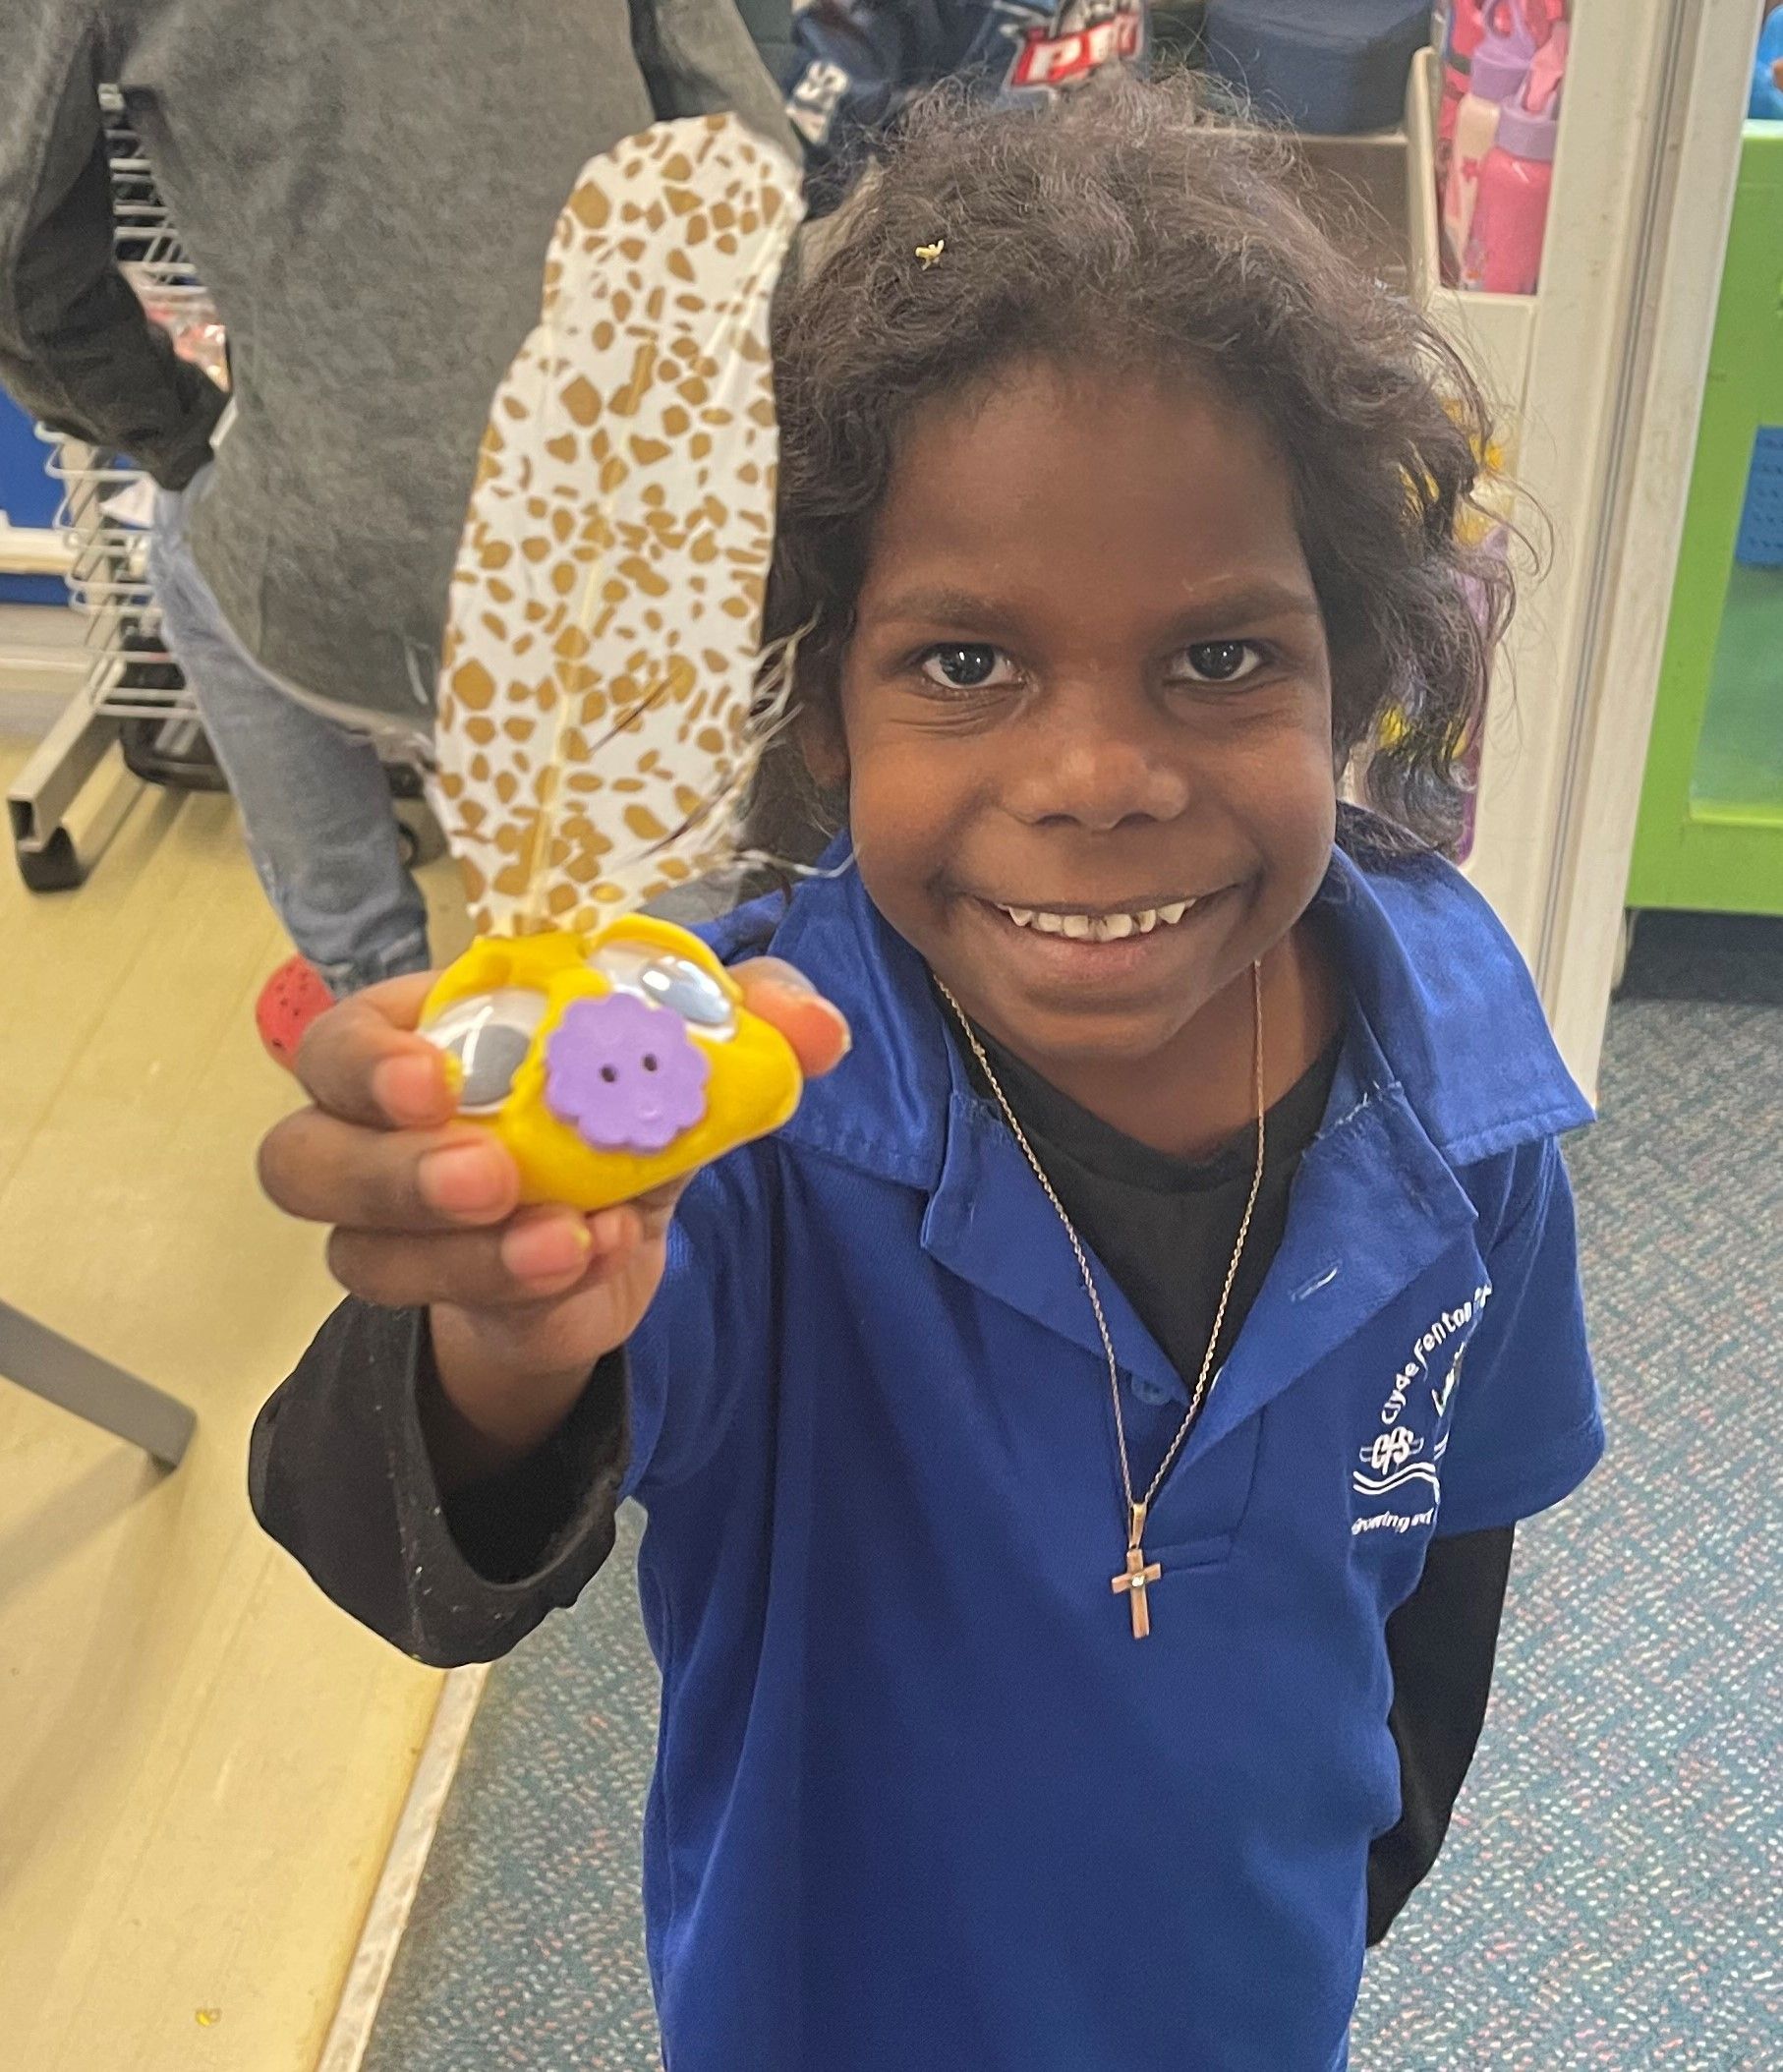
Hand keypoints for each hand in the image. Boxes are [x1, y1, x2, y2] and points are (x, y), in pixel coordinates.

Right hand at [258, 961, 848, 1480]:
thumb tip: (817, 1028)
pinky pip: (460, 1317)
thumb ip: (749, 1013)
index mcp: (419, 1036)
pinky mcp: (457, 1307)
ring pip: (359, 1257)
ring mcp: (402, 1235)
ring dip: (461, 1255)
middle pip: (304, 1159)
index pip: (336, 1041)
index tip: (435, 1078)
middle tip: (491, 1175)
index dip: (365, 1062)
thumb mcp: (686, 1041)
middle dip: (391, 1173)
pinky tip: (592, 1264)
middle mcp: (377, 1137)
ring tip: (567, 1239)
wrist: (626, 1214)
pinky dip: (527, 1298)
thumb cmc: (621, 1089)